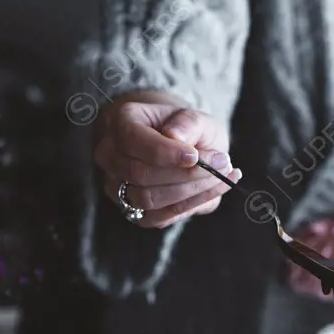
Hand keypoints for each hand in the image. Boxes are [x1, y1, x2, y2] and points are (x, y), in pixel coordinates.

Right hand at [94, 91, 241, 227]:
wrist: (180, 144)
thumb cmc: (185, 128)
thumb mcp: (195, 116)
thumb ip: (188, 123)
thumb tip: (176, 138)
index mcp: (121, 122)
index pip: (134, 141)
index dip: (165, 152)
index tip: (196, 155)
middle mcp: (110, 156)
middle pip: (140, 174)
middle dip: (185, 174)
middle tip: (223, 163)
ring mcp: (117, 186)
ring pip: (148, 199)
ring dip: (190, 192)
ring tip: (223, 176)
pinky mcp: (134, 212)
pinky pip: (160, 217)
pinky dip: (192, 205)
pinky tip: (216, 189)